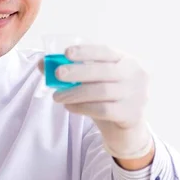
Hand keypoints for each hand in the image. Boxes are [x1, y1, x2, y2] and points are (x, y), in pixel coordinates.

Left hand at [41, 44, 153, 159]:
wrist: (125, 129)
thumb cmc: (106, 99)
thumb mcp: (93, 82)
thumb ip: (72, 71)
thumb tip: (42, 63)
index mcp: (127, 60)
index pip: (106, 51)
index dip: (86, 51)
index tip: (66, 53)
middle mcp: (136, 75)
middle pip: (103, 71)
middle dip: (77, 72)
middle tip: (57, 74)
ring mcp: (137, 95)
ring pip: (101, 91)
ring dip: (75, 93)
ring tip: (57, 96)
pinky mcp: (131, 114)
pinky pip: (102, 109)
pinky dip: (82, 107)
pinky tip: (70, 107)